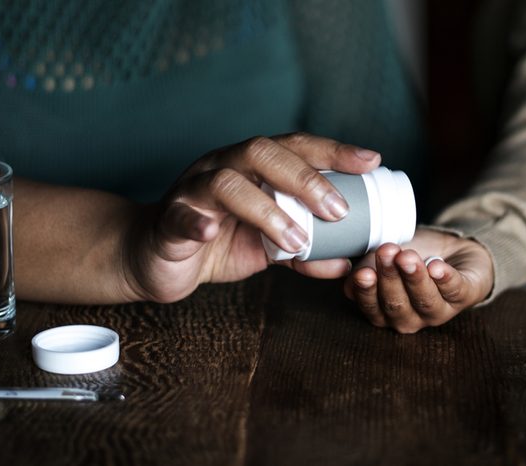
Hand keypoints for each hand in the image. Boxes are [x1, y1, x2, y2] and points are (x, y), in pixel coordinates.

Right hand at [123, 133, 381, 302]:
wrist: (155, 259)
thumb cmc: (214, 243)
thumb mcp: (265, 248)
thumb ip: (302, 250)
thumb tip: (347, 262)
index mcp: (247, 167)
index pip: (292, 147)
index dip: (331, 151)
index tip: (370, 161)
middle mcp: (219, 168)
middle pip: (260, 151)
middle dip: (304, 177)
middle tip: (338, 210)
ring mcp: (191, 192)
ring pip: (225, 182)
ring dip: (266, 210)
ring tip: (295, 241)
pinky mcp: (168, 222)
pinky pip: (181, 216)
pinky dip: (198, 223)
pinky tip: (213, 233)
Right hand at [344, 228, 493, 332]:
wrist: (448, 249)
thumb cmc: (408, 257)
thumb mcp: (380, 260)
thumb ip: (363, 271)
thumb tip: (349, 285)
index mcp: (384, 312)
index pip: (371, 307)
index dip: (366, 291)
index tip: (363, 273)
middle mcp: (409, 318)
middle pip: (397, 304)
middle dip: (390, 277)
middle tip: (386, 252)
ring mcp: (438, 311)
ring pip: (425, 300)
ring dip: (415, 277)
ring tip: (407, 256)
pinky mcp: (466, 297)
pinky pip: (455, 290)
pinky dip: (445, 278)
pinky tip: (436, 266)